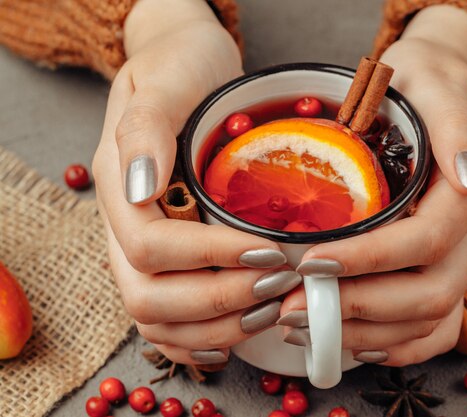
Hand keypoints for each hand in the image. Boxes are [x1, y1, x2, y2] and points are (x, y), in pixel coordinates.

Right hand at [93, 0, 298, 365]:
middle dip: (219, 301)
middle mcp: (123, 228)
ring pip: (158, 321)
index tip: (269, 251)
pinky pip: (168, 324)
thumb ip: (146, 130)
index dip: (209, 258)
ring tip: (274, 309)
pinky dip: (201, 340)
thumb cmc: (180, 71)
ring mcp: (139, 251)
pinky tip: (240, 333)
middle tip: (281, 284)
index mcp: (119, 189)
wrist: (183, 69)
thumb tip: (141, 188)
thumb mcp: (165, 83)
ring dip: (218, 327)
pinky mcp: (163, 264)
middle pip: (150, 298)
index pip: (149, 247)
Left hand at [279, 5, 466, 365]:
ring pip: (430, 318)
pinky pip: (435, 325)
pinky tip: (353, 340)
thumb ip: (456, 125)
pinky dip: (396, 343)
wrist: (443, 87)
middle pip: (430, 292)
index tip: (310, 262)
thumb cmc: (427, 82)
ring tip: (304, 324)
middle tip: (293, 307)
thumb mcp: (437, 81)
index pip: (427, 240)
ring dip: (365, 331)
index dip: (370, 260)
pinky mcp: (449, 267)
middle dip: (357, 307)